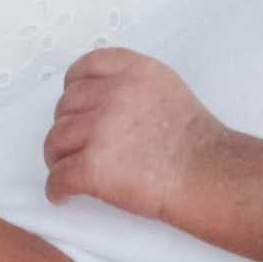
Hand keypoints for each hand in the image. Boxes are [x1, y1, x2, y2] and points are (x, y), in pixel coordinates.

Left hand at [45, 49, 223, 220]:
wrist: (207, 174)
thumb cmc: (194, 141)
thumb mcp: (166, 87)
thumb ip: (132, 82)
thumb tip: (99, 97)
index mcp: (134, 71)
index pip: (85, 66)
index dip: (73, 87)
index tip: (74, 103)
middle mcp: (114, 94)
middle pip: (65, 105)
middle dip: (67, 127)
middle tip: (75, 146)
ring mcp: (101, 130)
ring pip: (55, 140)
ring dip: (57, 157)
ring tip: (68, 169)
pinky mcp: (93, 166)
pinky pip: (57, 177)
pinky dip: (57, 189)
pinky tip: (64, 195)